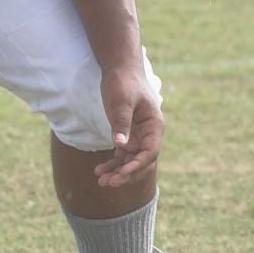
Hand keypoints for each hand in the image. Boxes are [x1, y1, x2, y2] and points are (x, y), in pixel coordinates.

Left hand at [95, 68, 163, 187]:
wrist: (120, 70)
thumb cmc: (123, 82)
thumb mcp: (121, 101)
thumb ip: (121, 122)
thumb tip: (120, 146)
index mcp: (154, 126)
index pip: (150, 152)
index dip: (137, 165)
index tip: (123, 173)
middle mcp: (148, 134)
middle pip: (141, 161)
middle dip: (126, 173)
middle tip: (109, 183)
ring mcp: (138, 137)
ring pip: (130, 161)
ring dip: (117, 172)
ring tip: (101, 181)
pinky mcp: (127, 136)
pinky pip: (122, 155)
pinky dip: (112, 164)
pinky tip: (99, 171)